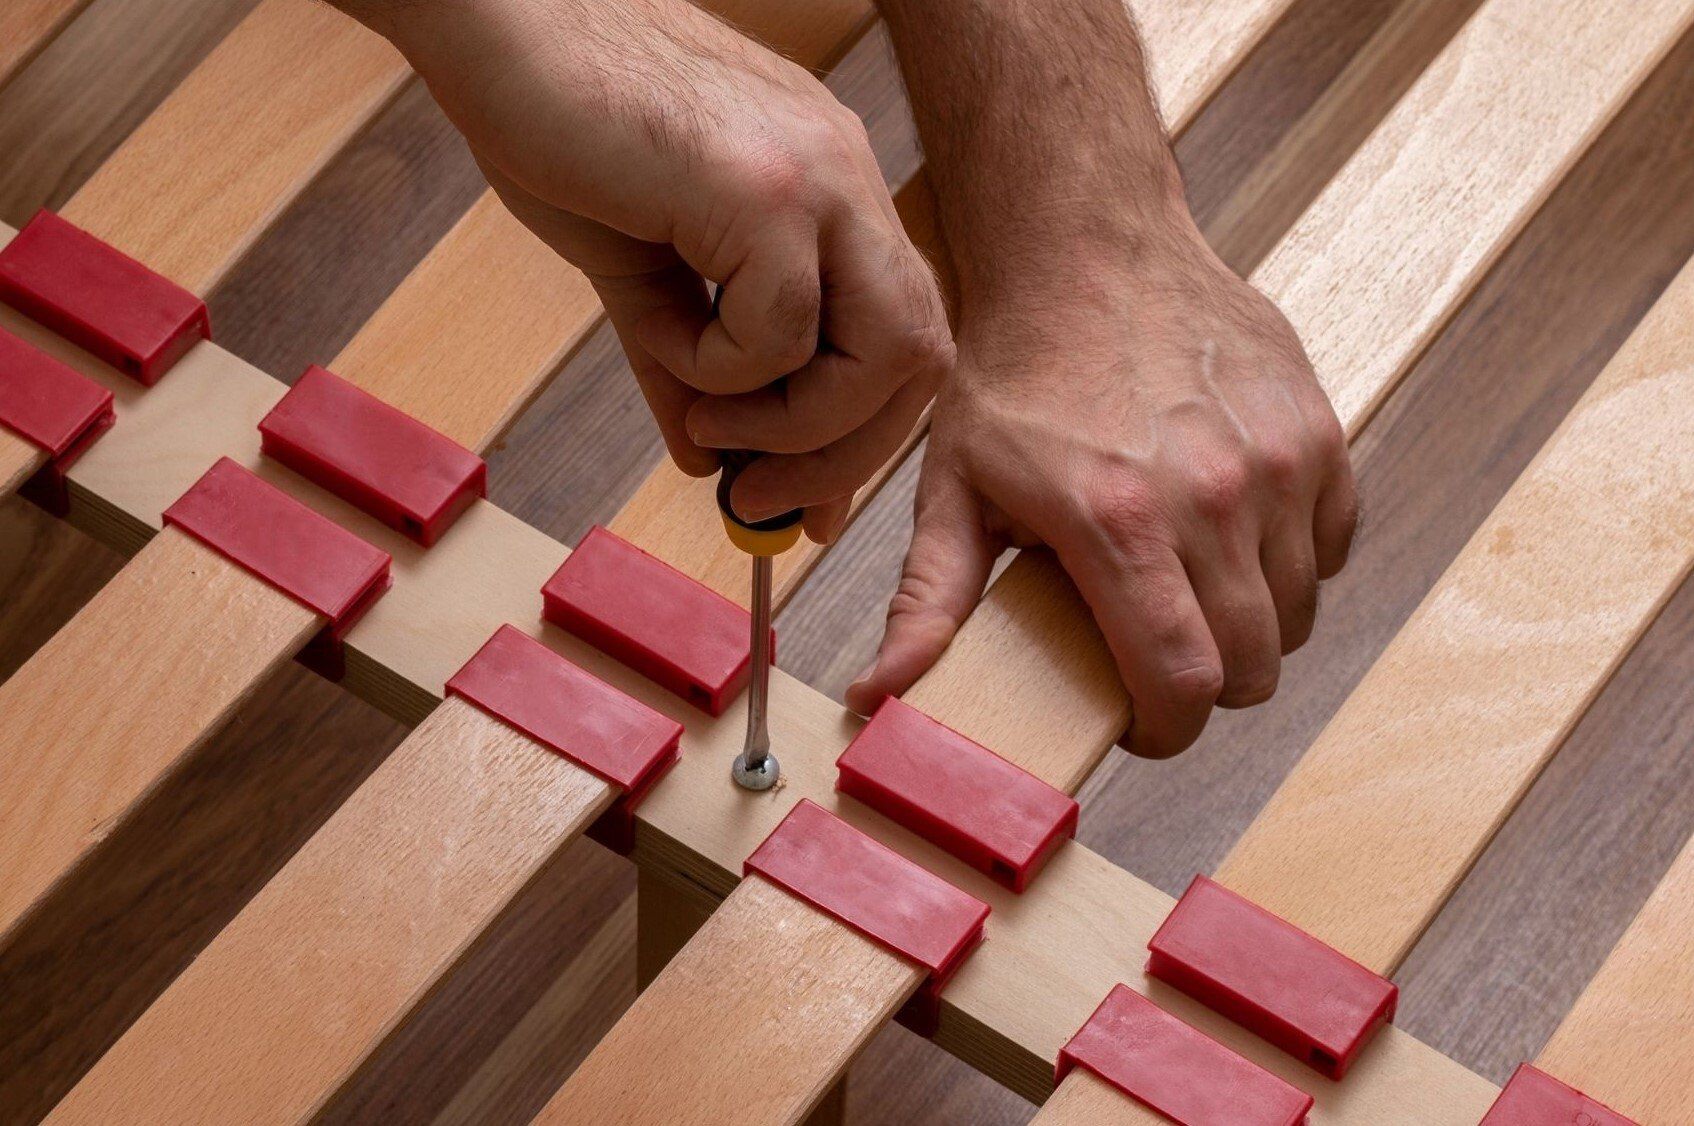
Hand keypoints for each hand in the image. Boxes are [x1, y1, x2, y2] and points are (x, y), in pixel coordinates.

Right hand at [359, 0, 951, 541]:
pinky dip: (727, 372)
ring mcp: (819, 176)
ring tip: (706, 420)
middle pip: (921, 355)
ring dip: (795, 425)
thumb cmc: (565, 133)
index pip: (903, 335)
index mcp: (834, 192)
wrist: (499, 28)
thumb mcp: (642, 277)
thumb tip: (709, 465)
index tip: (804, 496)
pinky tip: (666, 339)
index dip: (863, 431)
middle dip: (846, 452)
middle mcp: (848, 179)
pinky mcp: (765, 185)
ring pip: (883, 352)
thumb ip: (686, 370)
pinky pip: (783, 329)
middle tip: (762, 498)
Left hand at [845, 221, 1356, 756]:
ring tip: (1188, 591)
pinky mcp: (1317, 432)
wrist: (1086, 253)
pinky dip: (1290, 564)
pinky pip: (1331, 546)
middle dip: (1208, 688)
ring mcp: (1279, 461)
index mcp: (1120, 520)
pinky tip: (1231, 537)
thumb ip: (929, 601)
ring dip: (1250, 627)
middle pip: (1252, 664)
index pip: (1183, 682)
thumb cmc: (1015, 373)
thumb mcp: (954, 487)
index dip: (1165, 730)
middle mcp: (1215, 494)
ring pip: (1297, 613)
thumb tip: (881, 693)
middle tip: (1159, 659)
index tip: (1139, 721)